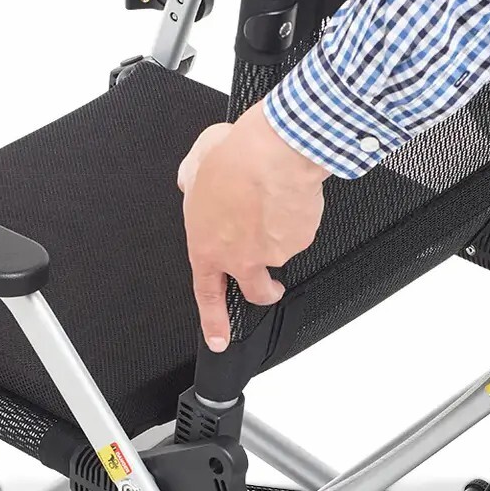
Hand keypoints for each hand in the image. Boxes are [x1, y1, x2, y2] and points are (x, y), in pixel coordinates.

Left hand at [178, 104, 329, 352]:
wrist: (275, 151)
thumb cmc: (235, 157)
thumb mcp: (197, 163)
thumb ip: (191, 180)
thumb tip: (190, 181)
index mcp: (207, 246)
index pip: (206, 295)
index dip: (213, 322)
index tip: (219, 339)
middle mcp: (240, 257)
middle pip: (256, 291)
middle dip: (266, 292)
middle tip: (272, 287)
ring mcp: (272, 253)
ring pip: (279, 253)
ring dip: (279, 233)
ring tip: (275, 198)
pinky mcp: (299, 241)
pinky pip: (298, 232)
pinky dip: (295, 217)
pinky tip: (289, 194)